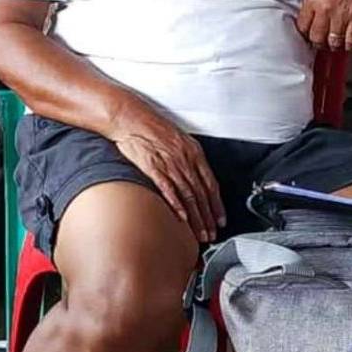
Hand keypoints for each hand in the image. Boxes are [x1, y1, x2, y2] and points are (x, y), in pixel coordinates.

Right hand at [108, 102, 225, 241]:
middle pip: (202, 194)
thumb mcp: (178, 139)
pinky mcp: (154, 168)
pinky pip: (169, 190)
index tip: (220, 219)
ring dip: (196, 217)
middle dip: (209, 217)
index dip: (217, 204)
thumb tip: (196, 175)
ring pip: (189, 195)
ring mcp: (170, 164)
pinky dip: (177, 205)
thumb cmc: (152, 128)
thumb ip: (188, 158)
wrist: (131, 118)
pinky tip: (182, 218)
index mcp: (194, 152)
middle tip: (212, 233)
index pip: (211, 184)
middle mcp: (185, 159)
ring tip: (200, 233)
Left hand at [296, 0, 351, 53]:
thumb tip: (315, 8)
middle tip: (318, 42)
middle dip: (317, 41)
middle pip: (316, 37)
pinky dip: (349, 44)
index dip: (304, 31)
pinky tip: (348, 43)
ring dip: (332, 45)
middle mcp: (325, 8)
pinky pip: (351, 40)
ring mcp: (342, 15)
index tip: (307, 33)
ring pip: (333, 42)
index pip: (302, 24)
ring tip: (333, 44)